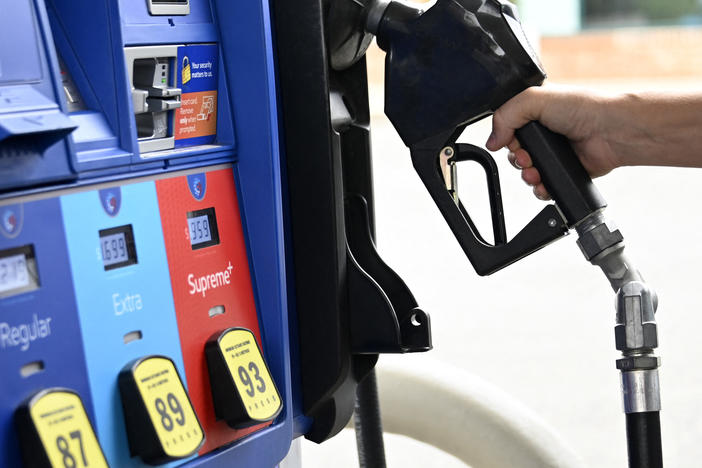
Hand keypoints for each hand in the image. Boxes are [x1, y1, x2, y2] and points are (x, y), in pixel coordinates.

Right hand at [485, 84, 621, 198]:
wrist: (611, 132)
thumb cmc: (584, 109)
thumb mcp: (534, 99)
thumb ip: (505, 115)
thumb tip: (492, 141)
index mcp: (534, 113)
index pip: (507, 129)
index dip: (505, 139)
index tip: (511, 142)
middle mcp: (543, 133)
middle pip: (514, 154)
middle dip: (517, 160)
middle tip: (527, 157)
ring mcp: (553, 154)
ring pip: (526, 172)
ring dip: (527, 176)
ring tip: (536, 172)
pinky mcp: (562, 172)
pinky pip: (543, 187)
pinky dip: (540, 189)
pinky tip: (544, 184)